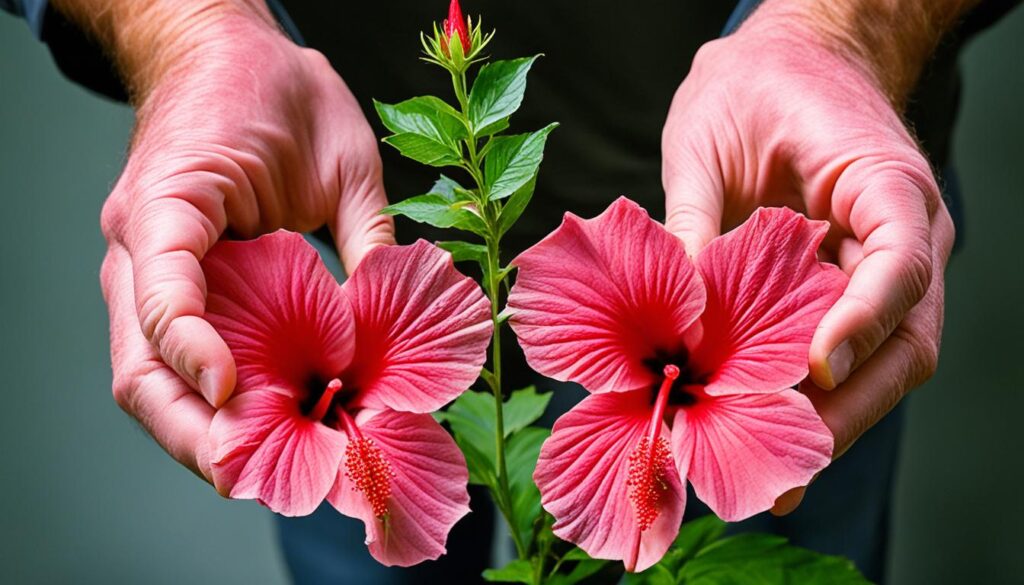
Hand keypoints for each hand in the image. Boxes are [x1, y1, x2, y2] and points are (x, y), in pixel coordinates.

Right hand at [87, 2, 393, 481]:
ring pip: (148, 374)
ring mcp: (149, 270)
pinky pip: (177, 357)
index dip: (193, 349)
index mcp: (172, 199)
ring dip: (196, 431)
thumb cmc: (278, 92)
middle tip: (250, 477)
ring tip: (259, 471)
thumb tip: (391, 331)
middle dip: (190, 432)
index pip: (162, 287)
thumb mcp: (345, 159)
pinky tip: (260, 425)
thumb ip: (366, 238)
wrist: (224, 54)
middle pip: (139, 364)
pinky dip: (212, 400)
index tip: (237, 393)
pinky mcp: (173, 284)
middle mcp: (143, 245)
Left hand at [661, 1, 958, 511]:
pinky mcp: (845, 292)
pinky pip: (841, 354)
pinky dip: (808, 402)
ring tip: (773, 481)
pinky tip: (766, 439)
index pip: (900, 262)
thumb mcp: (704, 140)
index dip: (863, 322)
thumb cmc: (752, 86)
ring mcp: (879, 270)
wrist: (788, 62)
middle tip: (786, 474)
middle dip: (844, 412)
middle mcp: (899, 237)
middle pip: (902, 342)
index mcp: (884, 184)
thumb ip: (694, 222)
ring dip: (828, 423)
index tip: (814, 370)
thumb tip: (671, 316)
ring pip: (879, 365)